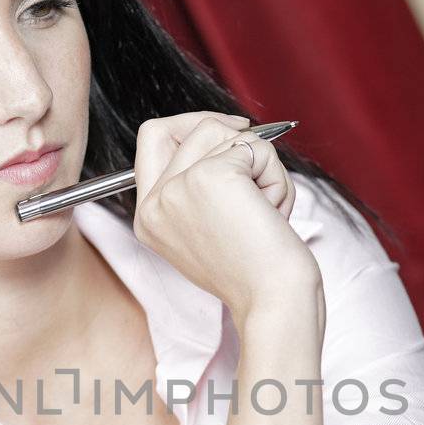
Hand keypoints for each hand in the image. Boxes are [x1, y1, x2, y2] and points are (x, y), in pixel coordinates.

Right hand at [132, 112, 322, 324]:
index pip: (153, 137)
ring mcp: (176, 188)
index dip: (191, 124)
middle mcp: (154, 203)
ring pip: (225, 133)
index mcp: (148, 218)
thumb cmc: (255, 271)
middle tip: (261, 172)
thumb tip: (227, 132)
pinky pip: (255, 147)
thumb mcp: (211, 228)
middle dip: (238, 144)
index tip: (232, 132)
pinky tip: (272, 212)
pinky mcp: (208, 177)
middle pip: (194, 128)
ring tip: (265, 208)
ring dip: (261, 164)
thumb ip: (199, 184)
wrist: (274, 300)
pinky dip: (276, 176)